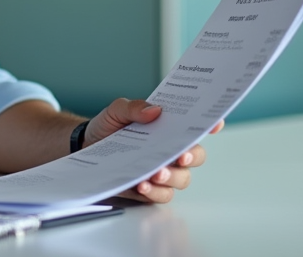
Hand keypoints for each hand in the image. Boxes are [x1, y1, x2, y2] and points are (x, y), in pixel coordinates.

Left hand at [86, 98, 223, 203]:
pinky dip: (155, 191)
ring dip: (172, 176)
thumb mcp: (117, 111)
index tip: (215, 123)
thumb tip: (154, 110)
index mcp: (168, 128)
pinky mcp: (149, 189)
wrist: (86, 145)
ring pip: (182, 179)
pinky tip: (142, 184)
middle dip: (191, 156)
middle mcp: (170, 151)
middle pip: (195, 156)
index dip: (210, 124)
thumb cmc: (108, 126)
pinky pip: (161, 195)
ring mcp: (162, 171)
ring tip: (156, 173)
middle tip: (179, 155)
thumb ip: (134, 108)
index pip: (194, 126)